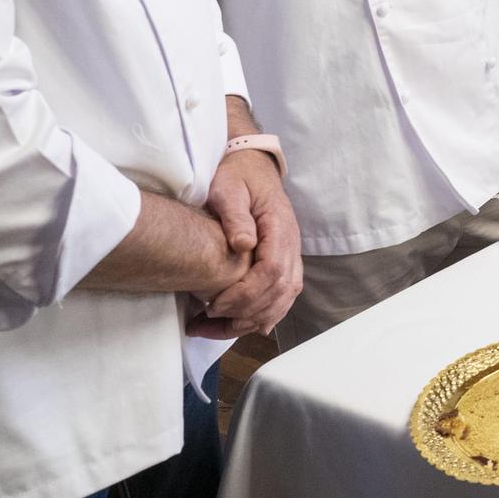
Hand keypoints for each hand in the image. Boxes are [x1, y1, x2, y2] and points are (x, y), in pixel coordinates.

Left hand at [198, 150, 302, 337]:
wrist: (252, 168)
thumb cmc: (236, 178)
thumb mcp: (229, 189)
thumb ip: (235, 216)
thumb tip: (243, 244)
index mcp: (280, 227)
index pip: (272, 271)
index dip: (245, 294)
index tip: (214, 304)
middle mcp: (291, 245)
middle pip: (280, 291)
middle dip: (245, 312)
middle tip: (208, 319)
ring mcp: (290, 255)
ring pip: (283, 299)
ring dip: (252, 320)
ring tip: (217, 329)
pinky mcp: (283, 263)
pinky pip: (282, 297)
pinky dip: (264, 316)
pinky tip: (242, 327)